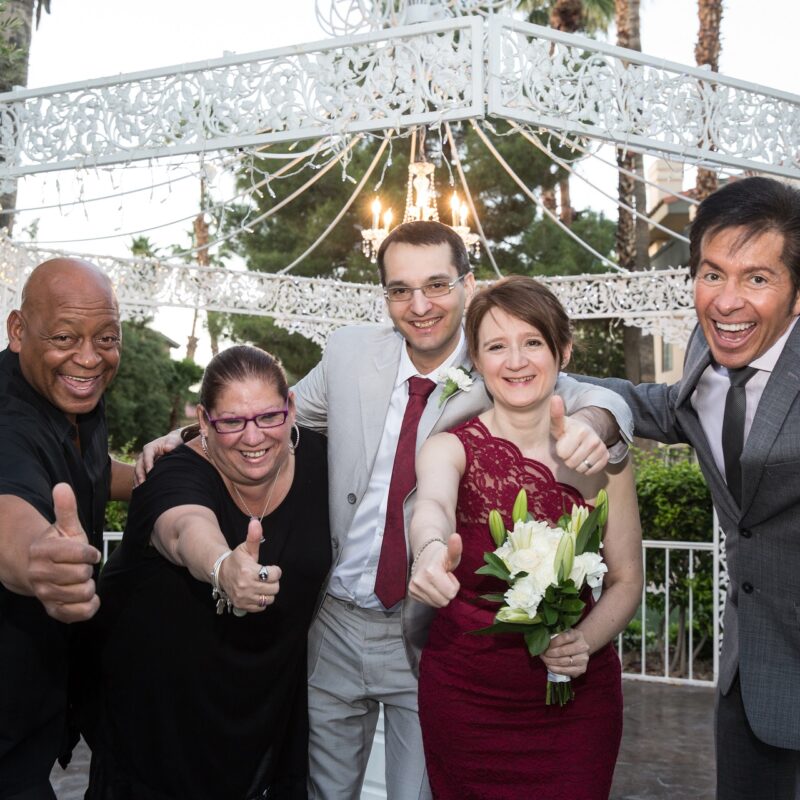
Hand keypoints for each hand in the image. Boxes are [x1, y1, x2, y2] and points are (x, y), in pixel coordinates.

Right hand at [28, 483, 101, 622]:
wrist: (39, 572)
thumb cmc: (59, 546)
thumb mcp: (65, 527)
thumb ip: (66, 508)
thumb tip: (62, 486)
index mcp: (44, 551)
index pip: (80, 554)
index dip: (90, 553)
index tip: (90, 553)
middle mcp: (39, 574)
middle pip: (83, 574)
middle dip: (88, 569)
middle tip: (81, 567)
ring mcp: (45, 594)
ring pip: (84, 592)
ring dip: (89, 586)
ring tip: (81, 580)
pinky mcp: (53, 611)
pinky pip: (80, 613)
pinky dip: (90, 606)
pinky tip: (87, 597)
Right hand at [134, 428, 183, 485]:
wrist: (172, 444)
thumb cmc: (173, 442)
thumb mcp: (174, 440)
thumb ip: (171, 443)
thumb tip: (167, 448)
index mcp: (150, 447)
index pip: (147, 455)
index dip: (148, 463)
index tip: (150, 472)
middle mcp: (144, 455)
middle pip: (139, 465)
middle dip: (140, 475)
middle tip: (143, 484)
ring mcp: (142, 462)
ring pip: (137, 472)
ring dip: (137, 480)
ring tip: (139, 490)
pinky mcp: (144, 469)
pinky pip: (138, 476)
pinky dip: (138, 482)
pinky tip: (139, 491)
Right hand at [218, 518, 281, 612]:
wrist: (220, 573)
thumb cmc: (237, 559)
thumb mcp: (246, 548)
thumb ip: (254, 537)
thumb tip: (255, 522)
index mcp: (249, 571)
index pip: (274, 574)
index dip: (275, 571)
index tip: (268, 568)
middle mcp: (246, 586)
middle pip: (274, 588)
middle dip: (272, 581)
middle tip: (265, 577)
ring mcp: (244, 597)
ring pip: (269, 599)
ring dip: (268, 592)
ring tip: (261, 584)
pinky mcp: (242, 605)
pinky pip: (261, 607)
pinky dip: (261, 601)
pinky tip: (256, 592)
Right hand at [408, 534, 461, 607]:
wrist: (424, 553)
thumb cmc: (442, 556)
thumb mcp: (451, 554)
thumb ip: (455, 548)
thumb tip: (456, 537)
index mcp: (431, 572)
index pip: (451, 594)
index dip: (454, 584)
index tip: (448, 574)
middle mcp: (419, 581)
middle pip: (444, 601)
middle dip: (447, 591)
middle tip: (443, 578)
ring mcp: (413, 587)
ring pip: (437, 604)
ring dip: (440, 594)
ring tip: (437, 581)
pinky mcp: (411, 592)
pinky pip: (429, 603)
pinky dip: (433, 596)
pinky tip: (431, 584)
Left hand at [540, 628, 589, 677]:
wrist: (580, 649)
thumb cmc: (567, 640)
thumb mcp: (562, 634)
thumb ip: (554, 636)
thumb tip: (543, 643)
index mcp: (577, 635)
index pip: (565, 637)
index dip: (553, 642)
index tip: (545, 644)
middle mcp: (583, 646)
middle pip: (564, 651)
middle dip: (550, 653)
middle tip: (543, 654)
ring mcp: (584, 659)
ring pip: (565, 661)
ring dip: (551, 661)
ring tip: (544, 659)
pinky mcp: (582, 669)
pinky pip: (567, 671)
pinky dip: (556, 669)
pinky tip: (549, 666)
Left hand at [550, 395, 608, 474]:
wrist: (585, 432)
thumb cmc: (567, 430)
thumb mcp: (558, 424)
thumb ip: (556, 414)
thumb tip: (555, 398)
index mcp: (580, 431)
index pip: (562, 454)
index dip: (560, 450)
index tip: (563, 442)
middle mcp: (593, 440)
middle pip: (571, 463)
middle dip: (567, 459)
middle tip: (570, 449)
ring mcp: (601, 449)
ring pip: (580, 469)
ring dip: (576, 464)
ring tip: (576, 453)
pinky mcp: (606, 457)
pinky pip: (590, 472)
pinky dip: (585, 469)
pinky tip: (584, 458)